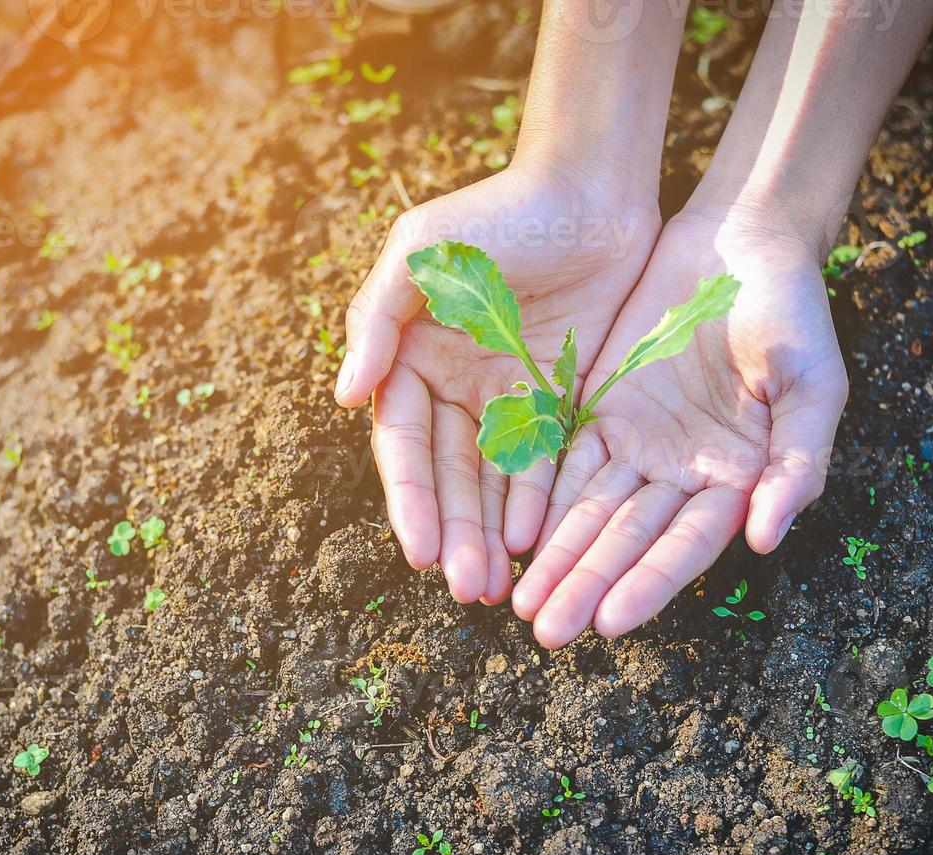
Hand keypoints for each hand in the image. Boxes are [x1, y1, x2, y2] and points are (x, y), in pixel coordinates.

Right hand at [334, 163, 657, 603]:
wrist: (589, 188)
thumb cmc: (495, 214)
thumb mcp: (421, 255)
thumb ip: (378, 322)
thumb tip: (343, 398)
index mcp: (410, 359)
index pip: (404, 444)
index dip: (411, 499)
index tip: (421, 550)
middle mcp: (455, 387)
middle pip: (449, 477)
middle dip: (455, 533)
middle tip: (467, 589)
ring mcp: (508, 397)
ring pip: (494, 482)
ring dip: (492, 534)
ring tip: (495, 587)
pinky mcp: (559, 399)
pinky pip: (547, 462)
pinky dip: (539, 502)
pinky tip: (536, 541)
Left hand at [510, 209, 848, 646]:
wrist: (741, 242)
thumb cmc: (793, 312)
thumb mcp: (812, 383)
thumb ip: (796, 462)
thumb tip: (766, 539)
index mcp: (739, 478)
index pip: (686, 545)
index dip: (649, 584)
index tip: (609, 623)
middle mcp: (683, 474)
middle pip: (628, 541)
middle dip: (587, 585)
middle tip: (546, 631)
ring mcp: (639, 444)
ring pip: (590, 512)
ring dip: (558, 558)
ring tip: (523, 603)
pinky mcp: (602, 411)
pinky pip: (567, 463)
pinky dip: (542, 501)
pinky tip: (514, 538)